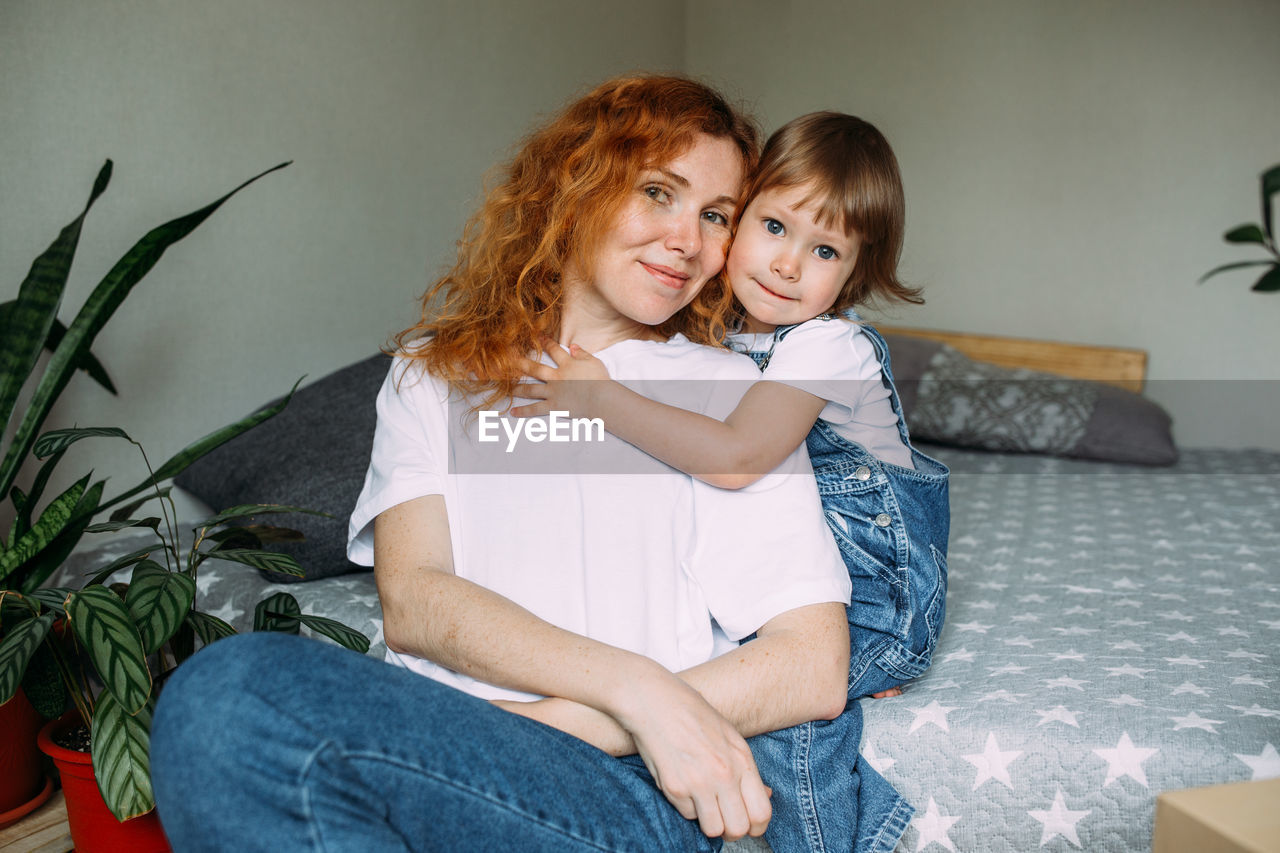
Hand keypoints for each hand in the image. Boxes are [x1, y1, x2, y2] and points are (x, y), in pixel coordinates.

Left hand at [511, 341, 610, 417]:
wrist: (601, 399)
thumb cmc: (601, 380)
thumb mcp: (594, 362)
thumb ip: (582, 353)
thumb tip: (573, 346)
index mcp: (567, 364)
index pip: (554, 350)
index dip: (545, 342)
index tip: (537, 337)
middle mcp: (556, 377)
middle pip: (535, 369)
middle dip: (521, 363)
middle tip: (508, 360)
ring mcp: (553, 393)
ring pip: (531, 389)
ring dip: (518, 388)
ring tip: (508, 388)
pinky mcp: (554, 407)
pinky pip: (536, 409)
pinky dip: (524, 411)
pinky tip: (513, 412)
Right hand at [614, 672, 771, 840]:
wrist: (654, 700)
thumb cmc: (691, 713)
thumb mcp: (729, 735)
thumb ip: (747, 768)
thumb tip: (765, 794)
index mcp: (742, 759)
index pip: (762, 813)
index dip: (757, 826)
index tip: (748, 823)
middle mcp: (724, 774)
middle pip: (739, 829)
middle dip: (732, 829)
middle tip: (724, 818)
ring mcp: (699, 783)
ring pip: (713, 829)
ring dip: (709, 821)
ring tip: (703, 803)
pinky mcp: (674, 788)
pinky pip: (687, 814)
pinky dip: (686, 806)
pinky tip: (683, 784)